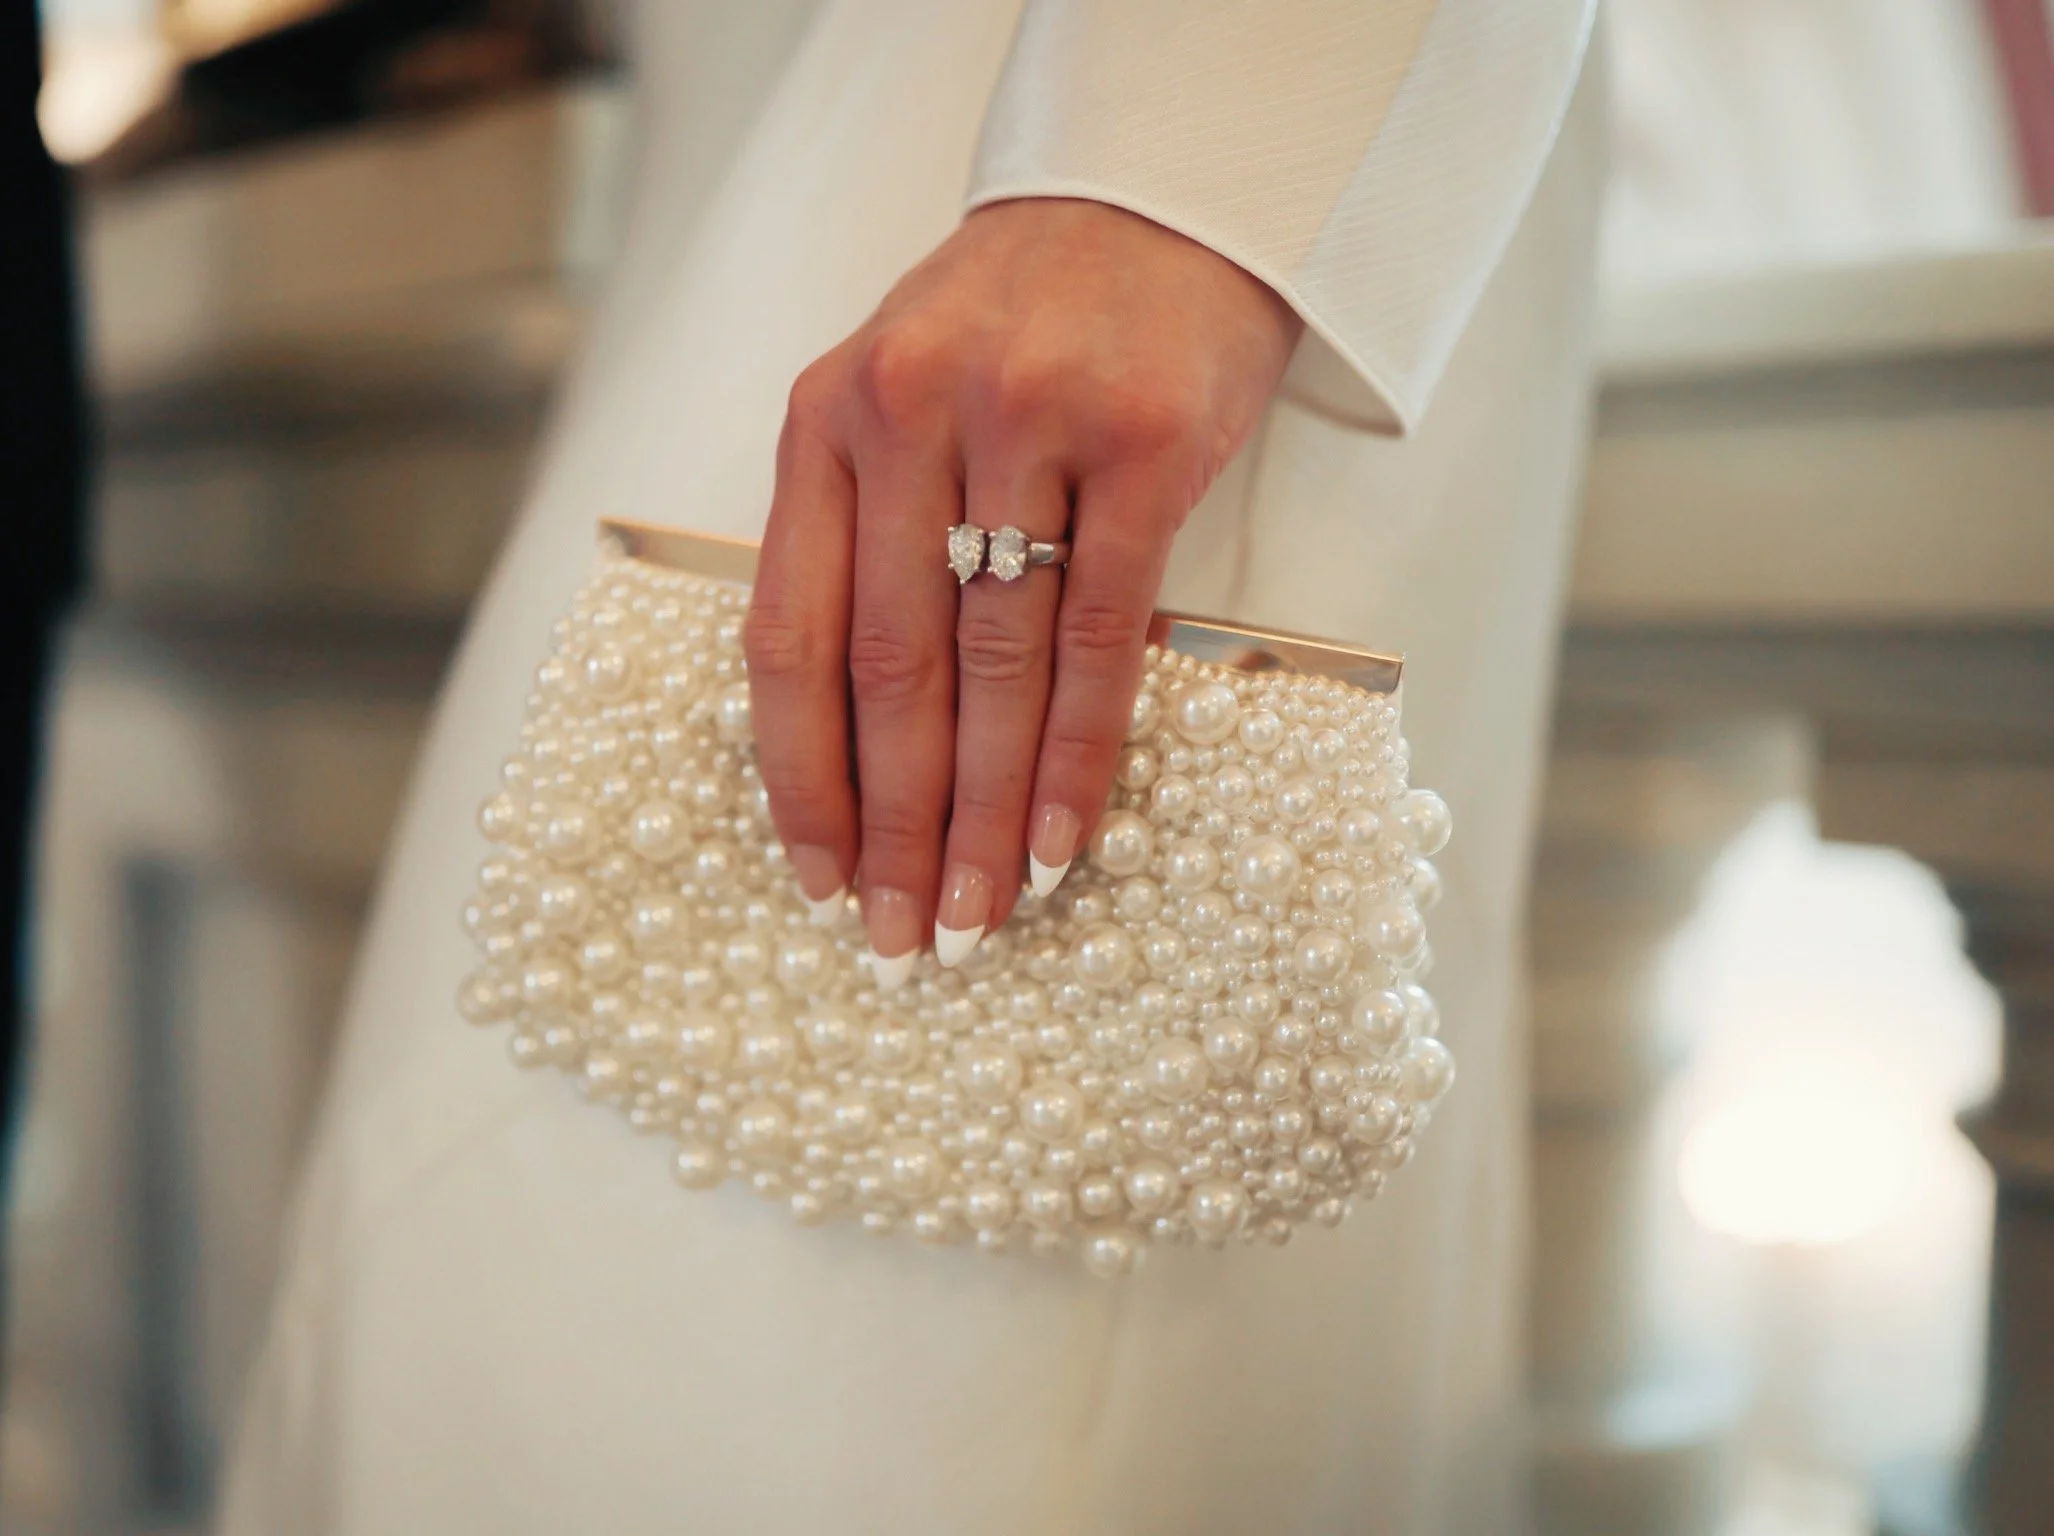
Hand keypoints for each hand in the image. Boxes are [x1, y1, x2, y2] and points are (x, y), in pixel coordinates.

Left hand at [744, 197, 1300, 982]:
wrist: (1157, 199)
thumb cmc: (1023, 323)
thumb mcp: (901, 399)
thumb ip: (868, 534)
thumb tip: (869, 742)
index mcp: (824, 420)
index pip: (788, 633)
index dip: (800, 776)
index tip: (817, 876)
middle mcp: (907, 417)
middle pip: (888, 669)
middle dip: (895, 824)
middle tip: (901, 936)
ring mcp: (1026, 426)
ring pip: (992, 665)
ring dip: (987, 812)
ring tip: (982, 913)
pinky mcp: (1142, 445)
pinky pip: (1103, 633)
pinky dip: (1080, 750)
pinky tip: (1066, 835)